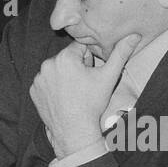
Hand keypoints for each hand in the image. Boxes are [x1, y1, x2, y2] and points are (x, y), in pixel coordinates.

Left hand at [30, 33, 139, 157]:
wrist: (74, 131)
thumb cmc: (92, 104)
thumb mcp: (109, 76)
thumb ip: (120, 53)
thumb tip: (134, 35)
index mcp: (64, 57)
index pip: (80, 48)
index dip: (89, 60)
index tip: (91, 73)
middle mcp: (47, 65)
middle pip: (67, 58)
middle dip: (76, 67)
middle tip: (83, 85)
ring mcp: (38, 79)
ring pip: (56, 70)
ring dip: (64, 76)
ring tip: (73, 92)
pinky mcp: (33, 91)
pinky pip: (46, 82)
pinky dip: (53, 86)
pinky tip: (63, 97)